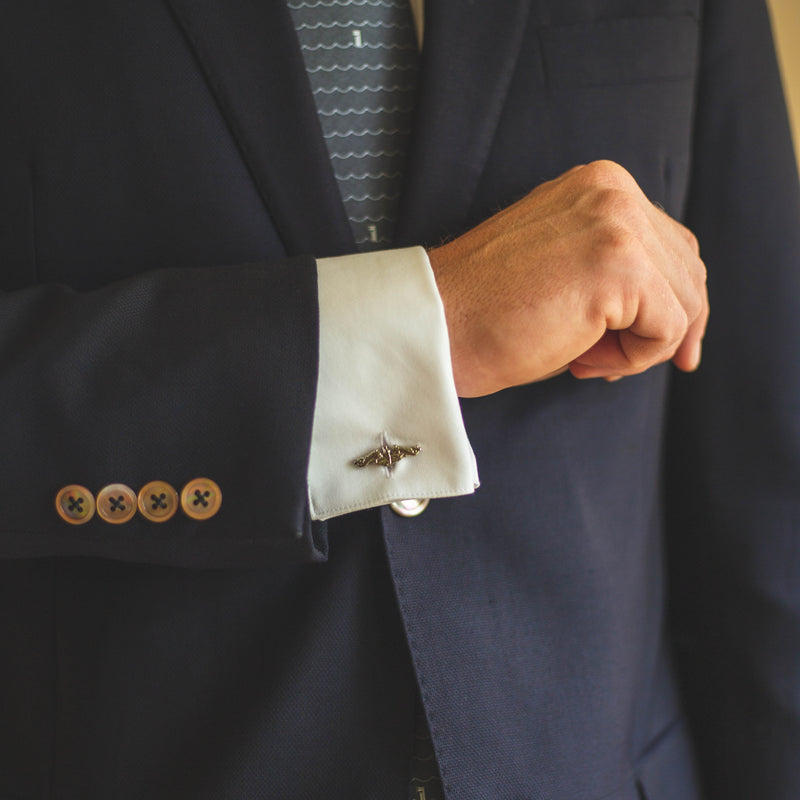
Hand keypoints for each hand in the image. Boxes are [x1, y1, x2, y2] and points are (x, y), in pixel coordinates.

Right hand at [427, 161, 708, 396]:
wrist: (435, 326)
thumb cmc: (485, 313)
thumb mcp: (563, 270)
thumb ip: (617, 269)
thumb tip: (675, 315)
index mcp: (598, 185)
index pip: (670, 245)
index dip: (668, 304)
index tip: (643, 346)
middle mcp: (614, 190)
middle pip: (688, 271)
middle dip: (667, 328)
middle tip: (611, 363)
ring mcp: (619, 221)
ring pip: (685, 300)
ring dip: (642, 345)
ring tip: (585, 359)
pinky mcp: (621, 263)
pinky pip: (669, 326)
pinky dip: (635, 358)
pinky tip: (582, 359)